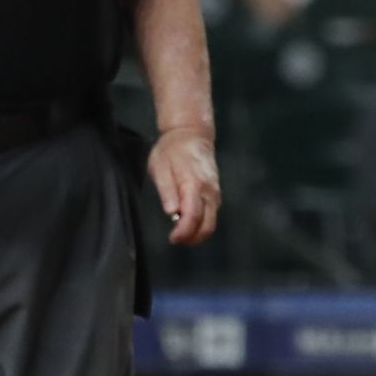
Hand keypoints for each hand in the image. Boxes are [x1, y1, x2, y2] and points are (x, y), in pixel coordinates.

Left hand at [148, 126, 220, 246]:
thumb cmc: (172, 150)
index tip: (172, 238)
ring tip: (179, 234)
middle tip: (175, 240)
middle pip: (207, 225)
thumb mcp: (161, 167)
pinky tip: (188, 224)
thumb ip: (167, 190)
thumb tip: (172, 212)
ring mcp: (214, 193)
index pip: (193, 216)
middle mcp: (209, 191)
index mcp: (194, 184)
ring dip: (197, 233)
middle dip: (192, 238)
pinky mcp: (215, 193)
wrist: (192, 134)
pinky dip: (202, 225)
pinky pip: (212, 215)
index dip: (184, 232)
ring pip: (212, 222)